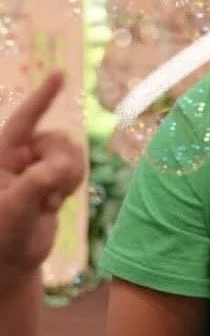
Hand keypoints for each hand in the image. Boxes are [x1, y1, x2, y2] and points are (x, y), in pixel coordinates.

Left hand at [0, 71, 85, 297]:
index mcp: (1, 156)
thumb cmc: (3, 236)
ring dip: (69, 174)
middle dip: (61, 162)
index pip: (23, 121)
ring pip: (70, 151)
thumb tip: (59, 166)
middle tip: (54, 190)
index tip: (60, 74)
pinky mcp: (53, 179)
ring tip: (53, 199)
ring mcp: (38, 167)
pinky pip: (76, 166)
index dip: (42, 97)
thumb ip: (36, 184)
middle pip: (56, 139)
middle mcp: (20, 156)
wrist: (13, 260)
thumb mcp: (15, 210)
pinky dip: (74, 181)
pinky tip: (58, 200)